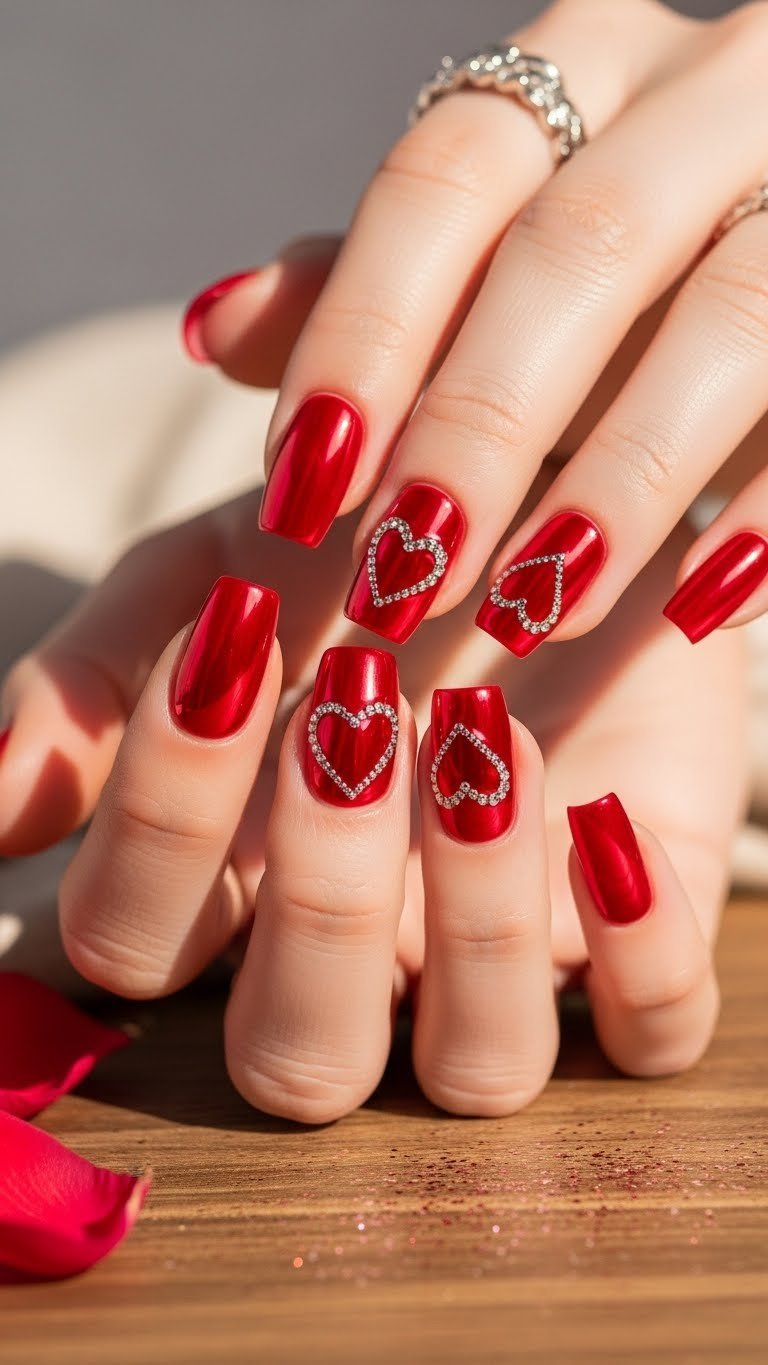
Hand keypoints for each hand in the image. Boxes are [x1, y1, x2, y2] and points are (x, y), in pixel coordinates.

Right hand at [0, 494, 744, 1120]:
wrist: (534, 486)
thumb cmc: (351, 542)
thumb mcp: (208, 568)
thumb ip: (94, 676)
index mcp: (231, 876)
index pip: (139, 944)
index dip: (162, 817)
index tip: (223, 648)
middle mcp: (358, 948)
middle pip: (297, 1060)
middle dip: (320, 894)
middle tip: (354, 706)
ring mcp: (504, 958)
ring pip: (477, 1067)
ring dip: (479, 915)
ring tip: (488, 737)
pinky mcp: (638, 936)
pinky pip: (652, 1031)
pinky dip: (643, 947)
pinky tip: (607, 812)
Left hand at [185, 0, 767, 649]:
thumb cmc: (619, 268)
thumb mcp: (490, 265)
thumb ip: (369, 289)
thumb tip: (217, 325)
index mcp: (582, 69)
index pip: (446, 178)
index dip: (365, 335)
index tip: (299, 490)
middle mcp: (704, 95)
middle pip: (580, 248)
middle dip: (478, 426)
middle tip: (401, 577)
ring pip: (728, 319)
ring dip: (619, 482)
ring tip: (535, 607)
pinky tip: (704, 607)